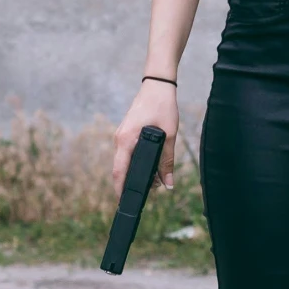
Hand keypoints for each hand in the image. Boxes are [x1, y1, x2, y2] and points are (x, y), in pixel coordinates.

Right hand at [112, 81, 179, 197]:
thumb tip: (168, 183)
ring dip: (136, 172)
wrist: (157, 85)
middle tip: (151, 192)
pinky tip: (151, 166)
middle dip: (133, 183)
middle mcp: (120, 139)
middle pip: (121, 168)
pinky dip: (136, 161)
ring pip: (125, 161)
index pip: (119, 171)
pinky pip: (127, 153)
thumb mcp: (169, 135)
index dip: (120, 189)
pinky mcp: (127, 133)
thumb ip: (167, 161)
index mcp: (126, 140)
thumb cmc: (162, 106)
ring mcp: (121, 136)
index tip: (124, 203)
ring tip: (156, 180)